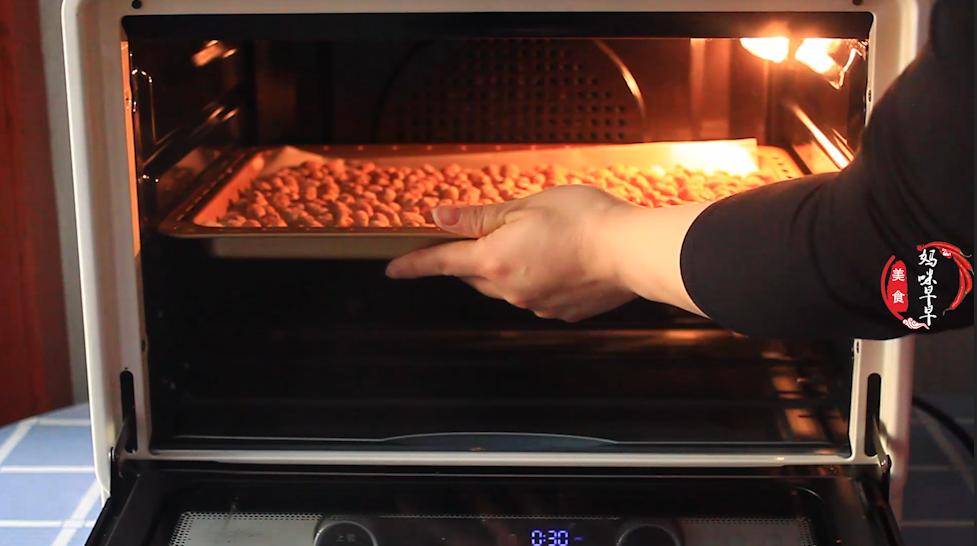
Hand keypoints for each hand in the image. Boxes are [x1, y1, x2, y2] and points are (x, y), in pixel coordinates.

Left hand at [385, 185, 637, 320]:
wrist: (633, 252)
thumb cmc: (584, 219)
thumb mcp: (526, 206)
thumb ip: (479, 217)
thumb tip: (439, 218)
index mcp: (494, 259)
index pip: (441, 262)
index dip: (414, 264)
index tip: (392, 269)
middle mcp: (509, 289)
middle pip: (473, 274)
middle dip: (469, 258)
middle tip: (479, 237)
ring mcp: (535, 304)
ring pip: (504, 286)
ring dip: (507, 267)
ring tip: (536, 241)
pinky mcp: (559, 311)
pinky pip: (534, 295)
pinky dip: (536, 278)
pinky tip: (558, 261)